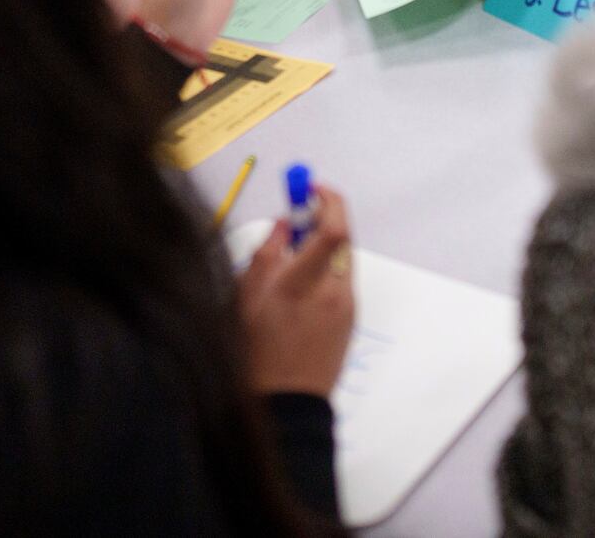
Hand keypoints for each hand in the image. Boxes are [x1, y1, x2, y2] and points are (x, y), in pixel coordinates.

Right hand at [237, 185, 355, 396]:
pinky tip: (301, 284)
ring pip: (342, 257)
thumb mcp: (242, 302)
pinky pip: (342, 279)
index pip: (332, 229)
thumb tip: (283, 222)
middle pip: (343, 236)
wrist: (285, 406)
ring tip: (292, 256)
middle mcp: (331, 294)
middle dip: (324, 217)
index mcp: (299, 287)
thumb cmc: (254, 359)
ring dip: (323, 244)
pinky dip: (326, 269)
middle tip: (300, 214)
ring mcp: (346, 307)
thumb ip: (265, 256)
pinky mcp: (352, 318)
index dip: (326, 201)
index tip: (310, 188)